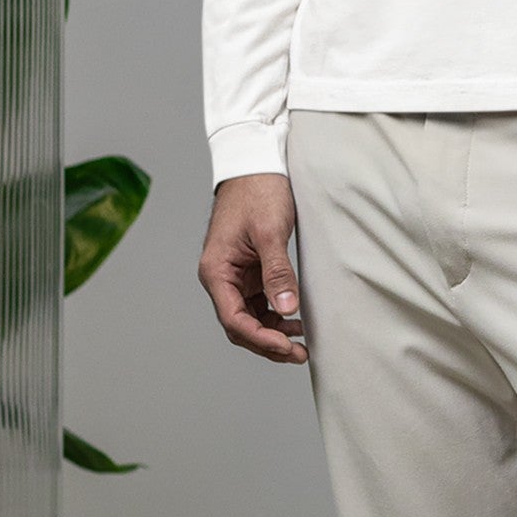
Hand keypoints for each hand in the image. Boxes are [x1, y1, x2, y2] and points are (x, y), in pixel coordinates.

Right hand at [199, 172, 307, 363]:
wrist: (255, 163)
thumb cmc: (258, 191)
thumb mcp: (270, 231)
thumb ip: (278, 272)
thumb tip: (287, 308)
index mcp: (216, 271)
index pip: (234, 319)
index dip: (260, 339)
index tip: (287, 347)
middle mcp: (220, 277)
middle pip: (239, 325)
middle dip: (267, 343)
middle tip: (299, 354)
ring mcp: (234, 275)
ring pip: (248, 317)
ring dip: (271, 333)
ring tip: (300, 343)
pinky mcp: (248, 270)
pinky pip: (257, 302)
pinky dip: (273, 315)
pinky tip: (293, 320)